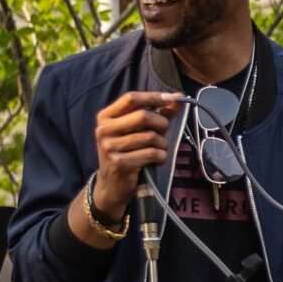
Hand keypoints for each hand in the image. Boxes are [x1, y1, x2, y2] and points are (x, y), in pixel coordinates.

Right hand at [90, 90, 181, 212]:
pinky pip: (152, 154)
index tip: (172, 98)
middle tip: (164, 132)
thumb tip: (178, 96)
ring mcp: (110, 147)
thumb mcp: (135, 131)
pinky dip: (161, 157)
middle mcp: (104, 130)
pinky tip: (157, 161)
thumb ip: (156, 113)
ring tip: (159, 150)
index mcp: (105, 117)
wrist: (111, 185)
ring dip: (162, 144)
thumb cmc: (128, 154)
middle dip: (161, 123)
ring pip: (150, 137)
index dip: (153, 97)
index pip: (131, 98)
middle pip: (143, 116)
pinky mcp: (120, 163)